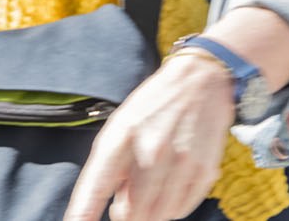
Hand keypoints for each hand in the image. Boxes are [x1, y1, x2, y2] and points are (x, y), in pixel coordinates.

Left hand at [63, 53, 236, 220]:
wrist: (199, 81)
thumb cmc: (153, 106)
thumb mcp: (121, 126)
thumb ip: (113, 164)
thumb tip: (115, 205)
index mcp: (121, 136)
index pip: (97, 183)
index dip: (83, 210)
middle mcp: (151, 151)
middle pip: (133, 211)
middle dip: (124, 216)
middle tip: (120, 208)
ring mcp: (181, 163)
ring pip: (158, 215)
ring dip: (148, 215)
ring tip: (144, 195)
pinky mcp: (205, 171)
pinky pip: (182, 209)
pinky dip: (170, 210)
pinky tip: (166, 192)